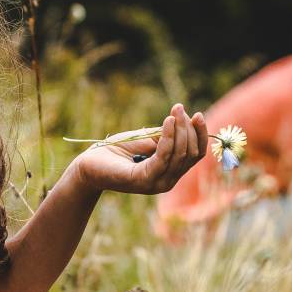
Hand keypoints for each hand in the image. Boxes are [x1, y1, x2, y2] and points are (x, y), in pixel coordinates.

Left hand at [69, 104, 206, 195]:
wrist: (90, 163)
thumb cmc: (118, 151)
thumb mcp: (147, 140)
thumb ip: (167, 136)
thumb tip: (185, 122)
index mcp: (171, 173)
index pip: (195, 155)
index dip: (200, 135)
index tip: (198, 115)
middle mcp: (167, 181)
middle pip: (190, 154)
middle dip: (188, 129)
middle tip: (179, 108)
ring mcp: (156, 183)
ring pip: (179, 154)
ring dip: (180, 129)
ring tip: (175, 111)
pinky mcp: (143, 180)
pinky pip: (163, 156)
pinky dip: (168, 137)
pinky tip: (167, 122)